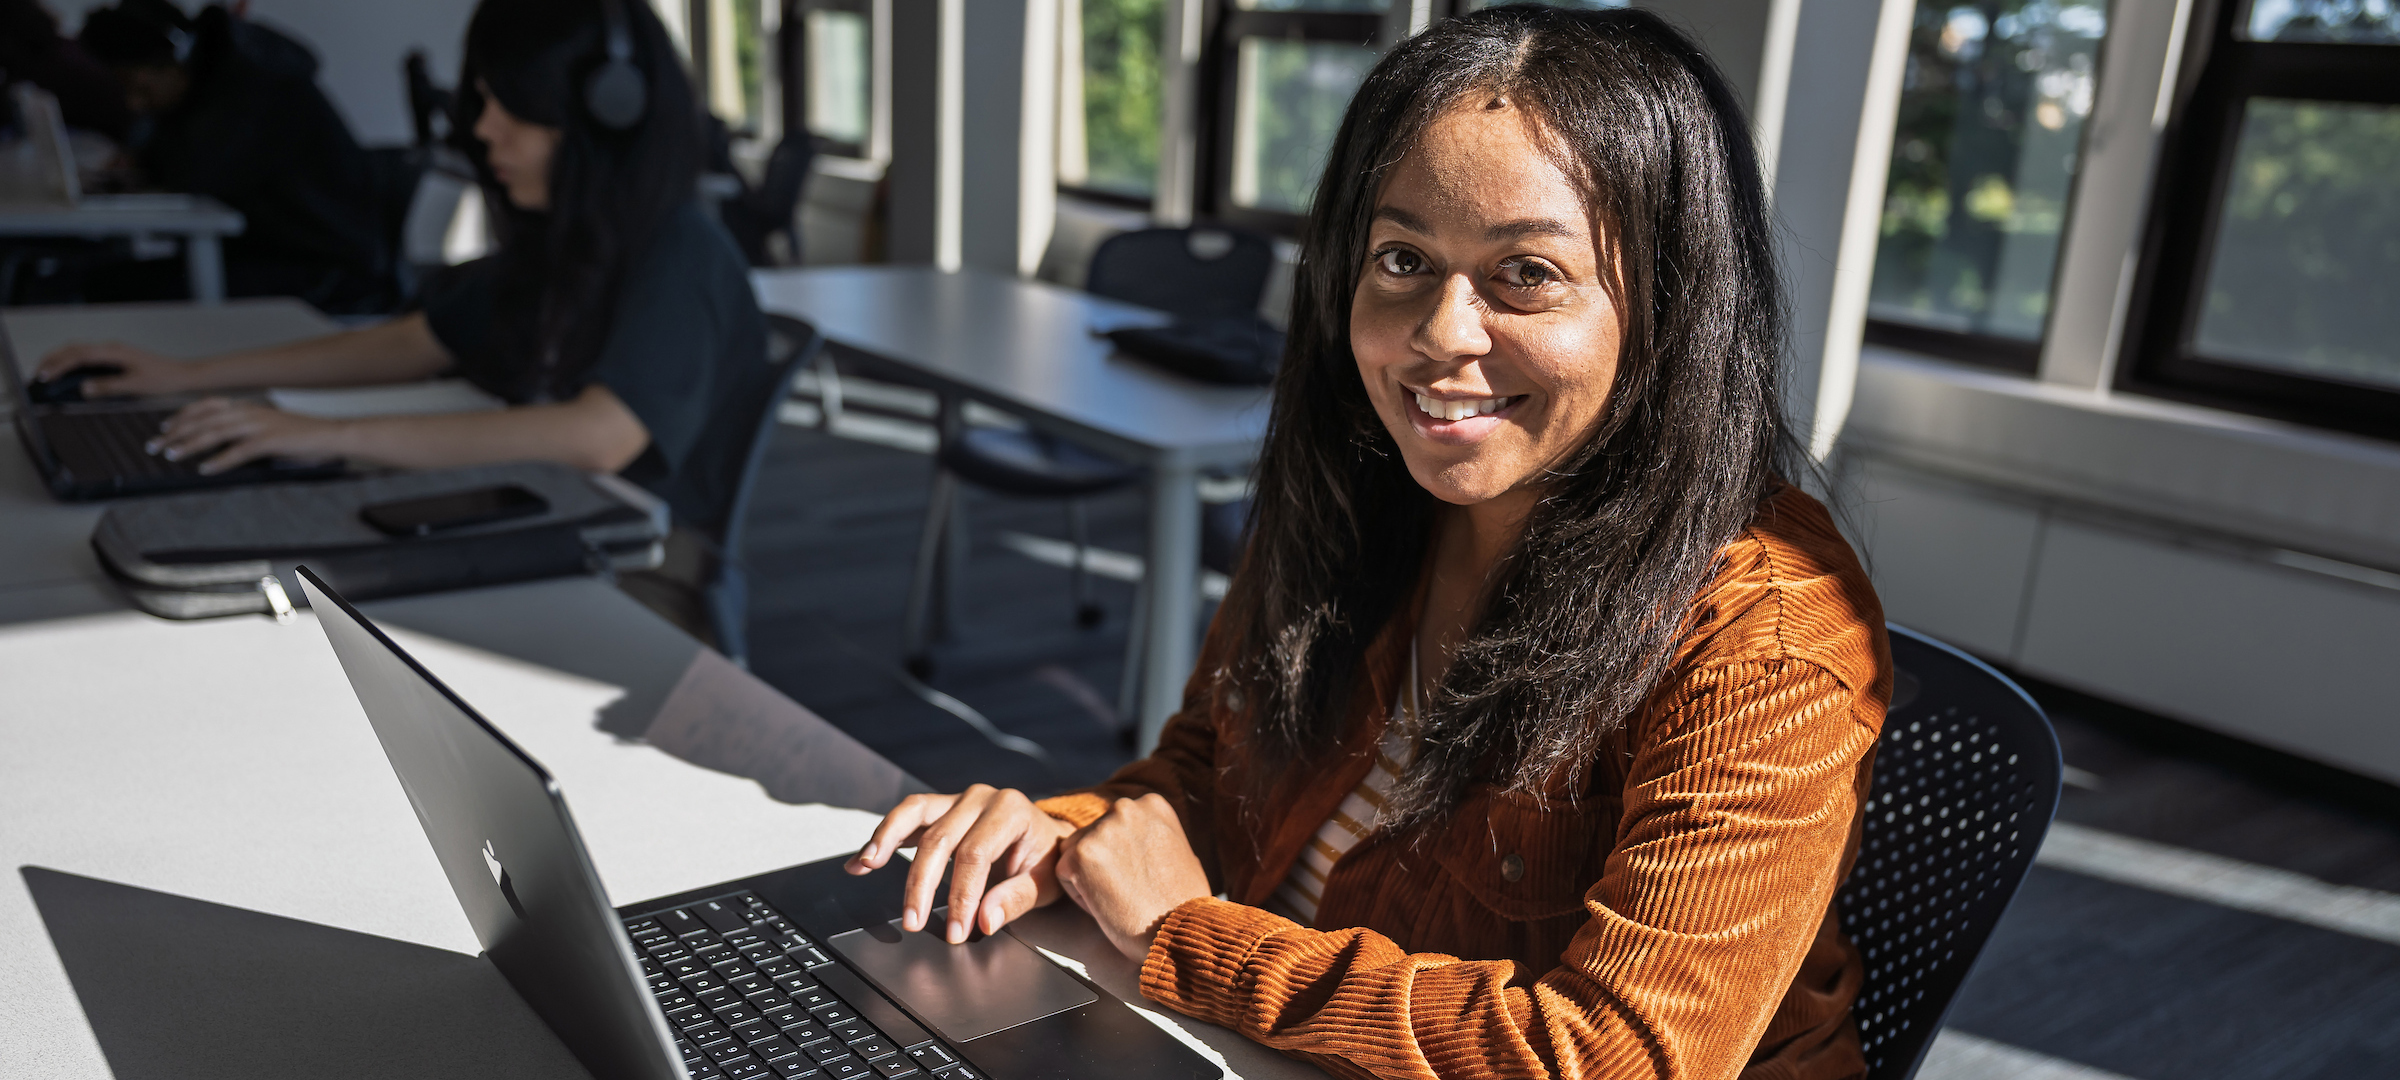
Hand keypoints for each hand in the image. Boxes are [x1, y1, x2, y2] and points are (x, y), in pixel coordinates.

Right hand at [36, 341, 202, 396]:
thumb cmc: (163, 378)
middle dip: (54, 359)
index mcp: (114, 352)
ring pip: (80, 350)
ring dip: (62, 359)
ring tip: (48, 372)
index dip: (59, 364)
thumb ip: (109, 386)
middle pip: (74, 348)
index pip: (79, 355)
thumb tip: (84, 389)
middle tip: (38, 373)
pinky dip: (74, 362)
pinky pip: (89, 356)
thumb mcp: (136, 386)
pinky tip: (69, 372)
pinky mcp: (116, 357)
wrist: (182, 374)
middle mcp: (111, 348)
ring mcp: (113, 351)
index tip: (45, 376)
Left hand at [150, 397, 345, 473]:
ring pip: (214, 432)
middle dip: (175, 432)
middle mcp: (250, 412)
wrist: (335, 434)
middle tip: (155, 445)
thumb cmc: (306, 436)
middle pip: (203, 419)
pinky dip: (219, 460)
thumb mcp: (272, 427)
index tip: (165, 428)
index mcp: (249, 407)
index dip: (182, 416)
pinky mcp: (270, 441)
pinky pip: (238, 450)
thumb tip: (224, 444)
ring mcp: (259, 425)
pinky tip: (204, 468)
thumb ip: (248, 431)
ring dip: (189, 444)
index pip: (206, 406)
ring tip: (171, 455)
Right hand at [845, 785, 1074, 943]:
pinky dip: (882, 837)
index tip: (956, 932)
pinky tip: (862, 860)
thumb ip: (1015, 901)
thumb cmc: (1045, 861)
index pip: (976, 855)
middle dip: (922, 885)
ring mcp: (957, 799)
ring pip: (914, 815)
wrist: (1049, 838)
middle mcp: (981, 798)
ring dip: (886, 841)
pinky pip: (907, 817)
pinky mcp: (940, 808)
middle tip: (913, 922)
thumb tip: (985, 921)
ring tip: (868, 865)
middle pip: (940, 839)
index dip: (962, 896)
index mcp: (1010, 811)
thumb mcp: (1043, 884)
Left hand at [1055, 794, 1211, 960]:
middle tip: (1127, 891)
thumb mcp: (1180, 851)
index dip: (1123, 857)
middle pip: (1091, 834)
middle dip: (1102, 864)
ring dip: (1088, 877)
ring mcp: (1102, 828)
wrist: (1179, 933)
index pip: (1115, 825)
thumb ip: (1152, 836)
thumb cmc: (1183, 903)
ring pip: (1074, 853)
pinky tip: (1108, 905)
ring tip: (1119, 898)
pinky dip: (1079, 895)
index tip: (1142, 877)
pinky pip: (1064, 874)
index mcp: (1151, 804)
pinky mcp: (1081, 854)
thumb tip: (1135, 839)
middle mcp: (1126, 808)